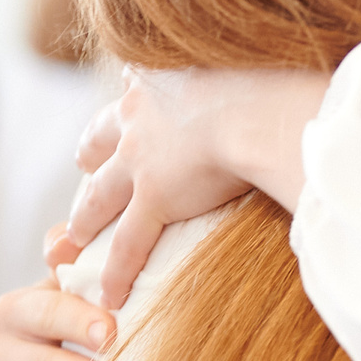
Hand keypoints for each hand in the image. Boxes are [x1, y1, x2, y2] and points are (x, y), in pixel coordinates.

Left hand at [60, 66, 330, 307]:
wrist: (262, 108)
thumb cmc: (273, 80)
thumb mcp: (252, 64)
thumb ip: (255, 76)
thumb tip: (291, 75)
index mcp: (161, 82)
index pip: (133, 94)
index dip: (128, 108)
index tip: (122, 118)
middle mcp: (140, 119)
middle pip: (98, 143)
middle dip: (90, 159)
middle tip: (84, 170)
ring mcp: (141, 161)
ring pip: (99, 197)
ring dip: (83, 222)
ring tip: (70, 243)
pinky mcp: (154, 198)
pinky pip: (128, 243)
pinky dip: (116, 271)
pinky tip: (110, 295)